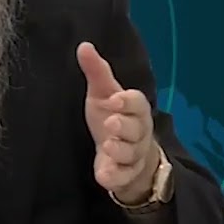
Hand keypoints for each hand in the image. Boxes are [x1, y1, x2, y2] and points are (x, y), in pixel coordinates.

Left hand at [76, 41, 158, 204]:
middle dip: (125, 127)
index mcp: (135, 110)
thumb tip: (84, 45)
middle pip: (137, 129)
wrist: (126, 155)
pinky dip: (115, 177)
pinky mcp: (124, 175)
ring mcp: (133, 156)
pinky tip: (104, 175)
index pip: (138, 103)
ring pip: (132, 154)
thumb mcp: (103, 94)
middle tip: (110, 123)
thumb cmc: (114, 117)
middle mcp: (138, 133)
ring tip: (108, 145)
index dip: (127, 101)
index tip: (113, 99)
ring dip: (121, 151)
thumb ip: (96, 72)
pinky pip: (123, 178)